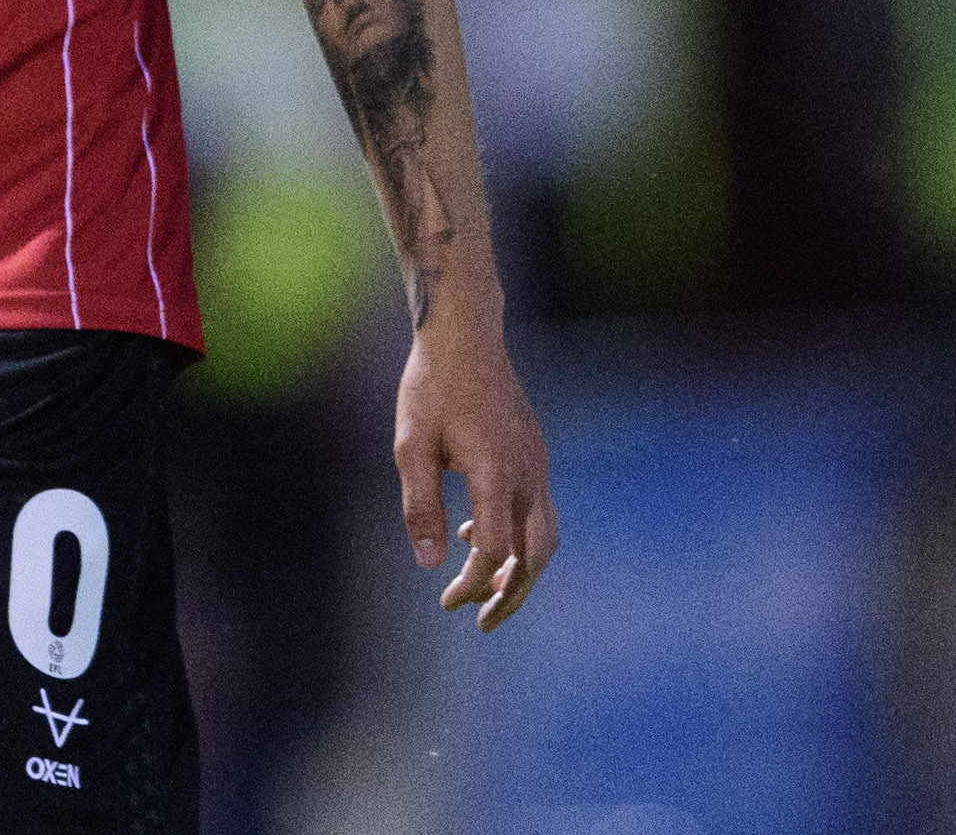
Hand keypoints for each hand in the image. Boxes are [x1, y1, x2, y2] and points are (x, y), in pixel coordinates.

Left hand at [393, 297, 556, 631]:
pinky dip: (518, 536)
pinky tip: (476, 536)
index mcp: (496, 470)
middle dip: (513, 593)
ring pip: (544, 534)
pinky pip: (536, 509)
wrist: (465, 334)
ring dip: (519, 568)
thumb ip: (421, 507)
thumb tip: (431, 565)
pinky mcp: (534, 453)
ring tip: (485, 590)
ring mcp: (537, 461)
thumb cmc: (432, 386)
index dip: (471, 584)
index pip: (495, 549)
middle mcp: (527, 470)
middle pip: (537, 553)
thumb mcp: (411, 446)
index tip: (446, 601)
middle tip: (484, 622)